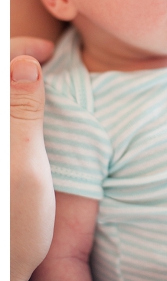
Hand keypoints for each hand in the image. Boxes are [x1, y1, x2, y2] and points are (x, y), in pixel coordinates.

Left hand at [10, 37, 54, 280]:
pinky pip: (4, 126)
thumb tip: (23, 64)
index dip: (16, 49)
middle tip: (41, 60)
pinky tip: (24, 117)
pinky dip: (11, 110)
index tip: (48, 52)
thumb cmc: (9, 231)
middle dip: (11, 61)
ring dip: (9, 85)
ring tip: (34, 81)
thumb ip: (22, 113)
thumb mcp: (23, 169)